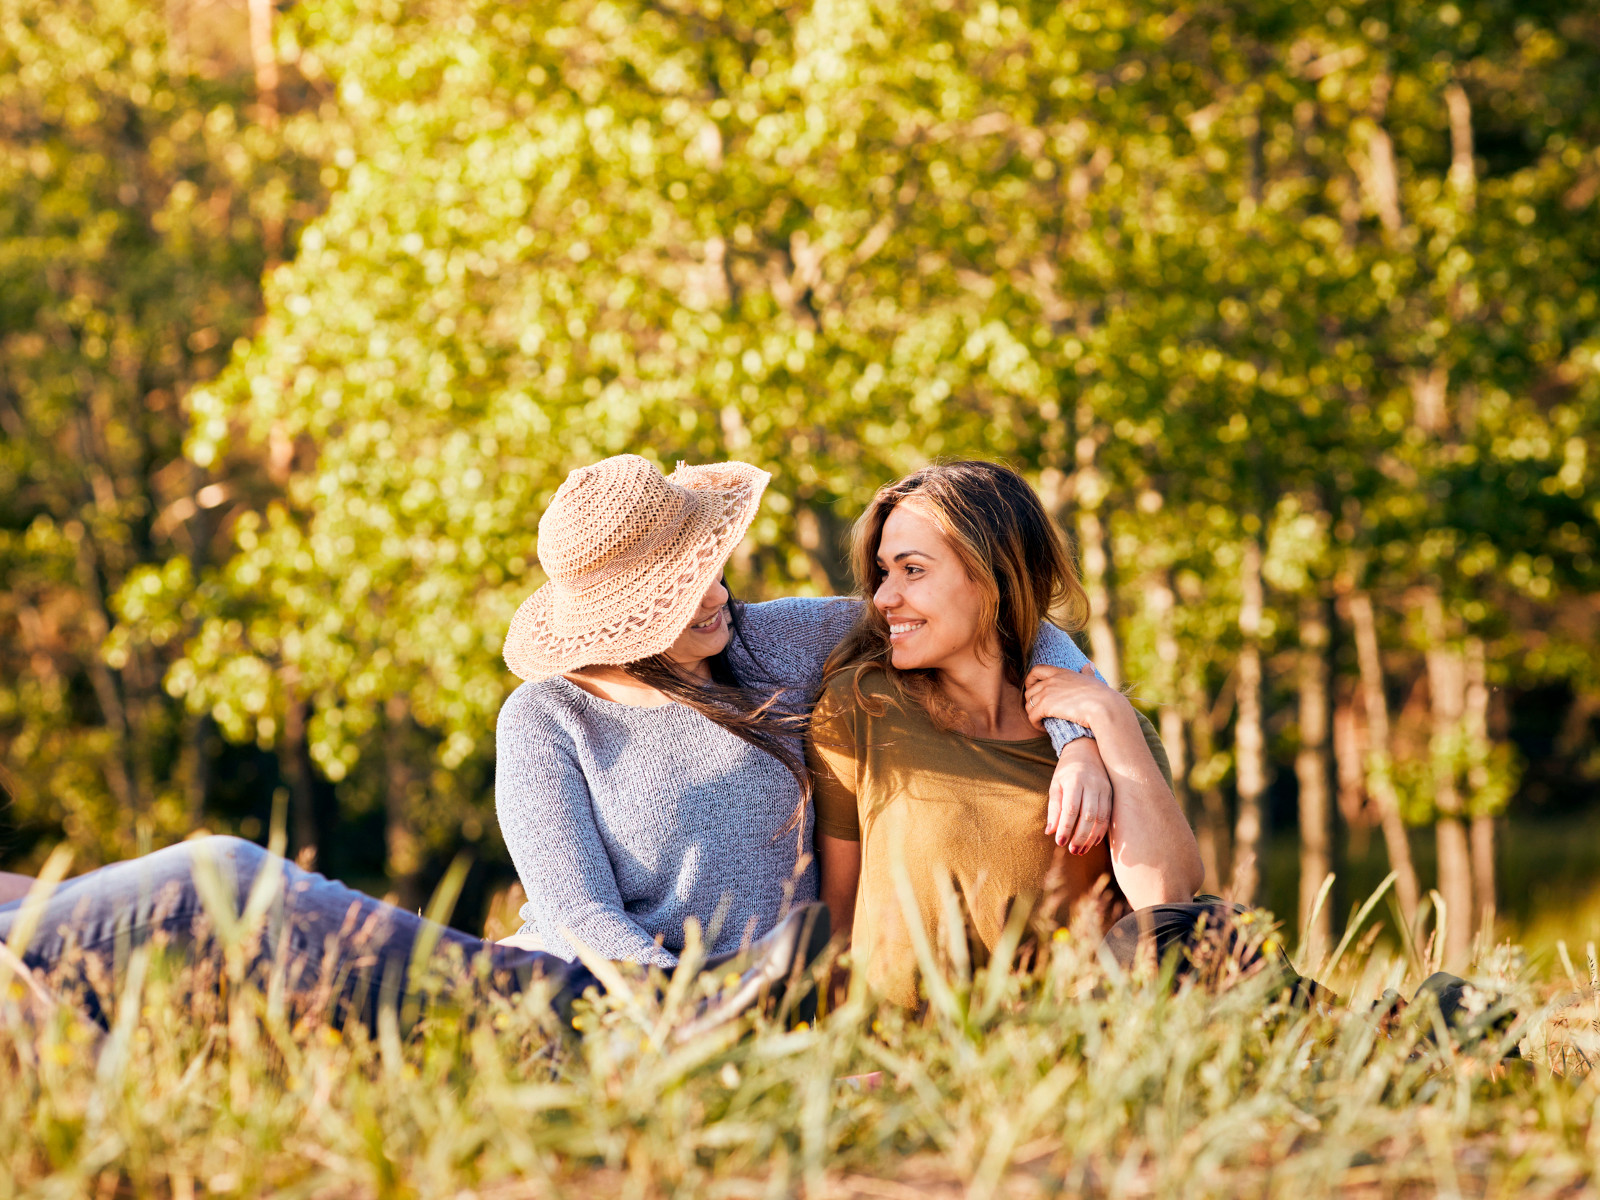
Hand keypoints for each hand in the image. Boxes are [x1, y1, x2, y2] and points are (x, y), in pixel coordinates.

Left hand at [1024, 662, 1116, 730]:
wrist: (1103, 706)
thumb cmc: (1101, 695)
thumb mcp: (1091, 679)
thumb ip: (1087, 673)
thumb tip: (1089, 665)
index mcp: (1061, 672)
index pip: (1036, 670)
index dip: (1030, 680)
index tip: (1033, 689)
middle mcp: (1051, 680)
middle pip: (1029, 690)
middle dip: (1031, 702)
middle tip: (1039, 712)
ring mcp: (1046, 693)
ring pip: (1028, 705)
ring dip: (1033, 714)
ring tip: (1042, 722)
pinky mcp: (1045, 706)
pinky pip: (1032, 716)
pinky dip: (1035, 723)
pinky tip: (1043, 728)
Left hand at [1046, 736, 1111, 852]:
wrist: (1086, 751)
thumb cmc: (1066, 771)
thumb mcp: (1056, 785)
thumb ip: (1054, 808)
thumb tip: (1050, 831)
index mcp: (1075, 781)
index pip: (1071, 809)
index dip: (1066, 827)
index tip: (1060, 842)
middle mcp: (1092, 785)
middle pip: (1088, 816)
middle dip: (1080, 836)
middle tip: (1073, 850)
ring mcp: (1104, 789)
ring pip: (1101, 818)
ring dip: (1091, 836)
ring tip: (1081, 850)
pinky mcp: (1111, 793)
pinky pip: (1108, 816)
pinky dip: (1101, 831)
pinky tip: (1093, 841)